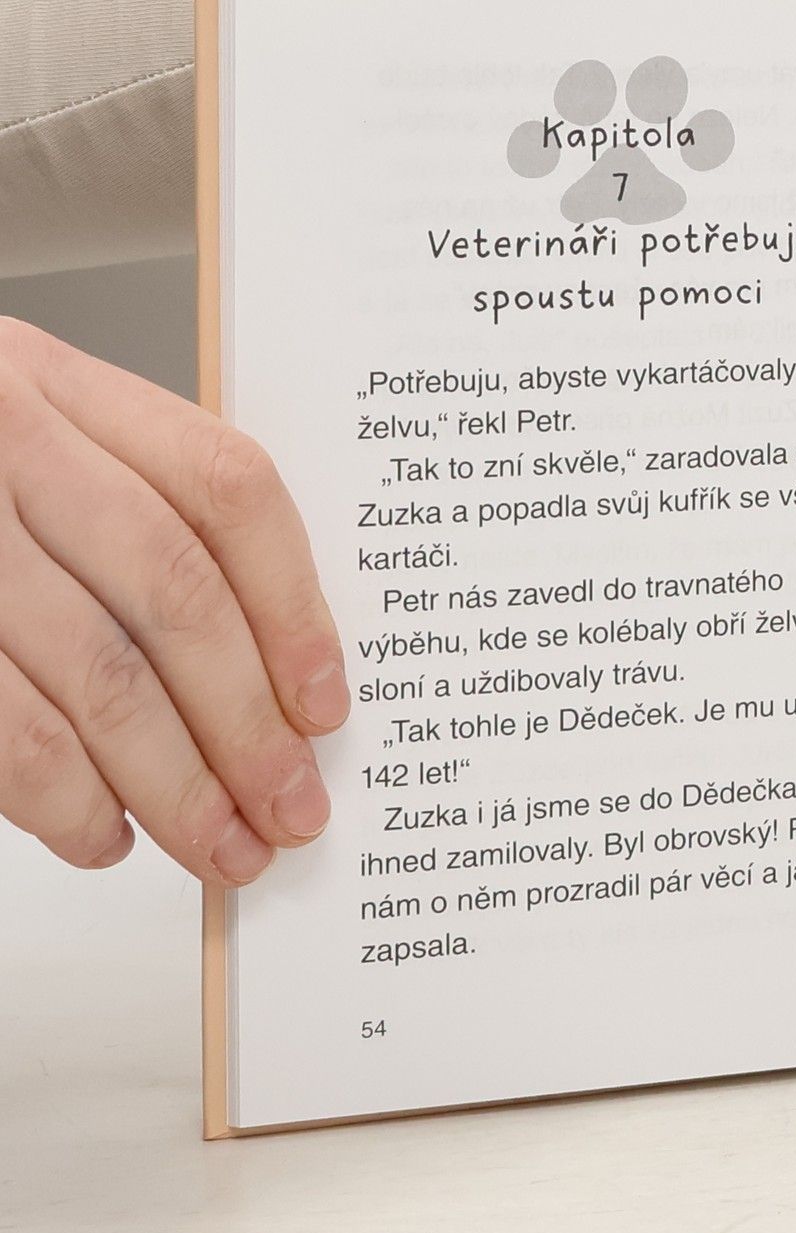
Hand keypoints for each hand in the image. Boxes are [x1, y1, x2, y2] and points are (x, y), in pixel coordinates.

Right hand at [0, 319, 346, 883]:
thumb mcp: (29, 443)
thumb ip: (138, 513)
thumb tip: (273, 676)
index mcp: (57, 385)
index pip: (226, 489)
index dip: (296, 607)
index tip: (326, 707)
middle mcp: (0, 438)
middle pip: (175, 594)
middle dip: (246, 725)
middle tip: (291, 809)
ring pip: (95, 673)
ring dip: (172, 784)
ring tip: (221, 847)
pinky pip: (3, 726)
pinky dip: (62, 799)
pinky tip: (102, 837)